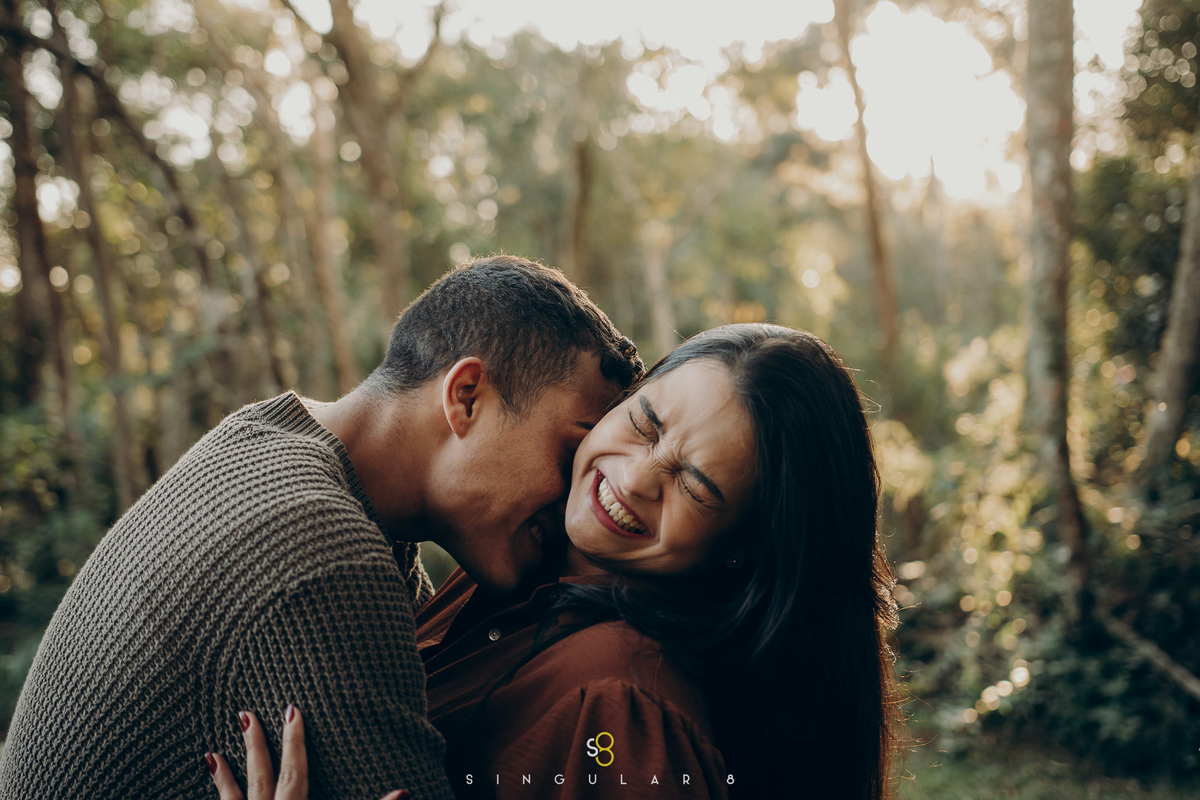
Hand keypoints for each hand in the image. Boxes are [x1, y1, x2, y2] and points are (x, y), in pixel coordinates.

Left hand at [206, 705, 408, 799]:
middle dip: (253, 744)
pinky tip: (210, 796)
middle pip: (258, 776)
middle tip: (244, 714)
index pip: (294, 769)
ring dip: (223, 777)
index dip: (294, 739)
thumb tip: (404, 793)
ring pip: (231, 799)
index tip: (291, 709)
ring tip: (211, 755)